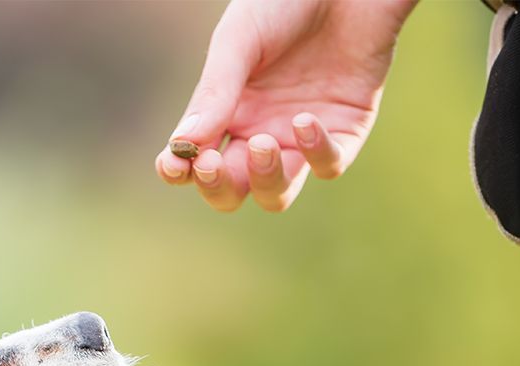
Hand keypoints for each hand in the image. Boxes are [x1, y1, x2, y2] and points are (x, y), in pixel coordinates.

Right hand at [156, 0, 416, 211]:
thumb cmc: (285, 1)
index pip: (193, 161)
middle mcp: (260, 131)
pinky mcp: (345, 130)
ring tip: (262, 143)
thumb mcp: (240, 40)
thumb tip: (181, 146)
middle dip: (218, 186)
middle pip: (231, 190)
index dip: (178, 171)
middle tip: (212, 163)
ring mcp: (301, 136)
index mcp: (226, 111)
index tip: (174, 164)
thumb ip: (214, 92)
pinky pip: (328, 165)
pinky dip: (316, 153)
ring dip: (264, 180)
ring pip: (276, 192)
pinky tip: (305, 119)